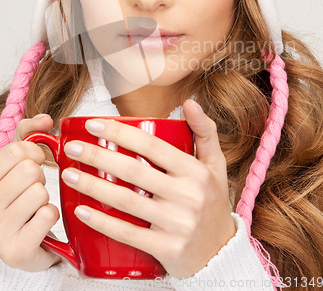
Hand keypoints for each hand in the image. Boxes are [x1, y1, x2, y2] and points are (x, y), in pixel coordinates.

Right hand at [0, 115, 61, 270]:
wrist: (25, 244)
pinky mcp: (16, 251)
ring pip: (39, 192)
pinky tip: (39, 224)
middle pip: (29, 170)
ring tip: (34, 208)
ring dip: (45, 198)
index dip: (34, 152)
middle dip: (39, 177)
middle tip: (34, 188)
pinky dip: (51, 216)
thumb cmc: (21, 196)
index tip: (34, 161)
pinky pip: (47, 215)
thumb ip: (29, 134)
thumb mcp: (19, 162)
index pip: (15, 151)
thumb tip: (45, 119)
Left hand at [61, 100, 236, 278]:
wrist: (222, 252)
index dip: (120, 132)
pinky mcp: (167, 249)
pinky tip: (82, 210)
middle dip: (97, 155)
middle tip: (72, 147)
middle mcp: (189, 196)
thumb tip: (191, 102)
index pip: (152, 146)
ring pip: (126, 201)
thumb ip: (205, 131)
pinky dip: (102, 221)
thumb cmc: (212, 202)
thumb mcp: (216, 165)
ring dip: (92, 186)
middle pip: (133, 170)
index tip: (93, 124)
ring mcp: (177, 224)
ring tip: (68, 174)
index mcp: (196, 172)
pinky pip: (128, 234)